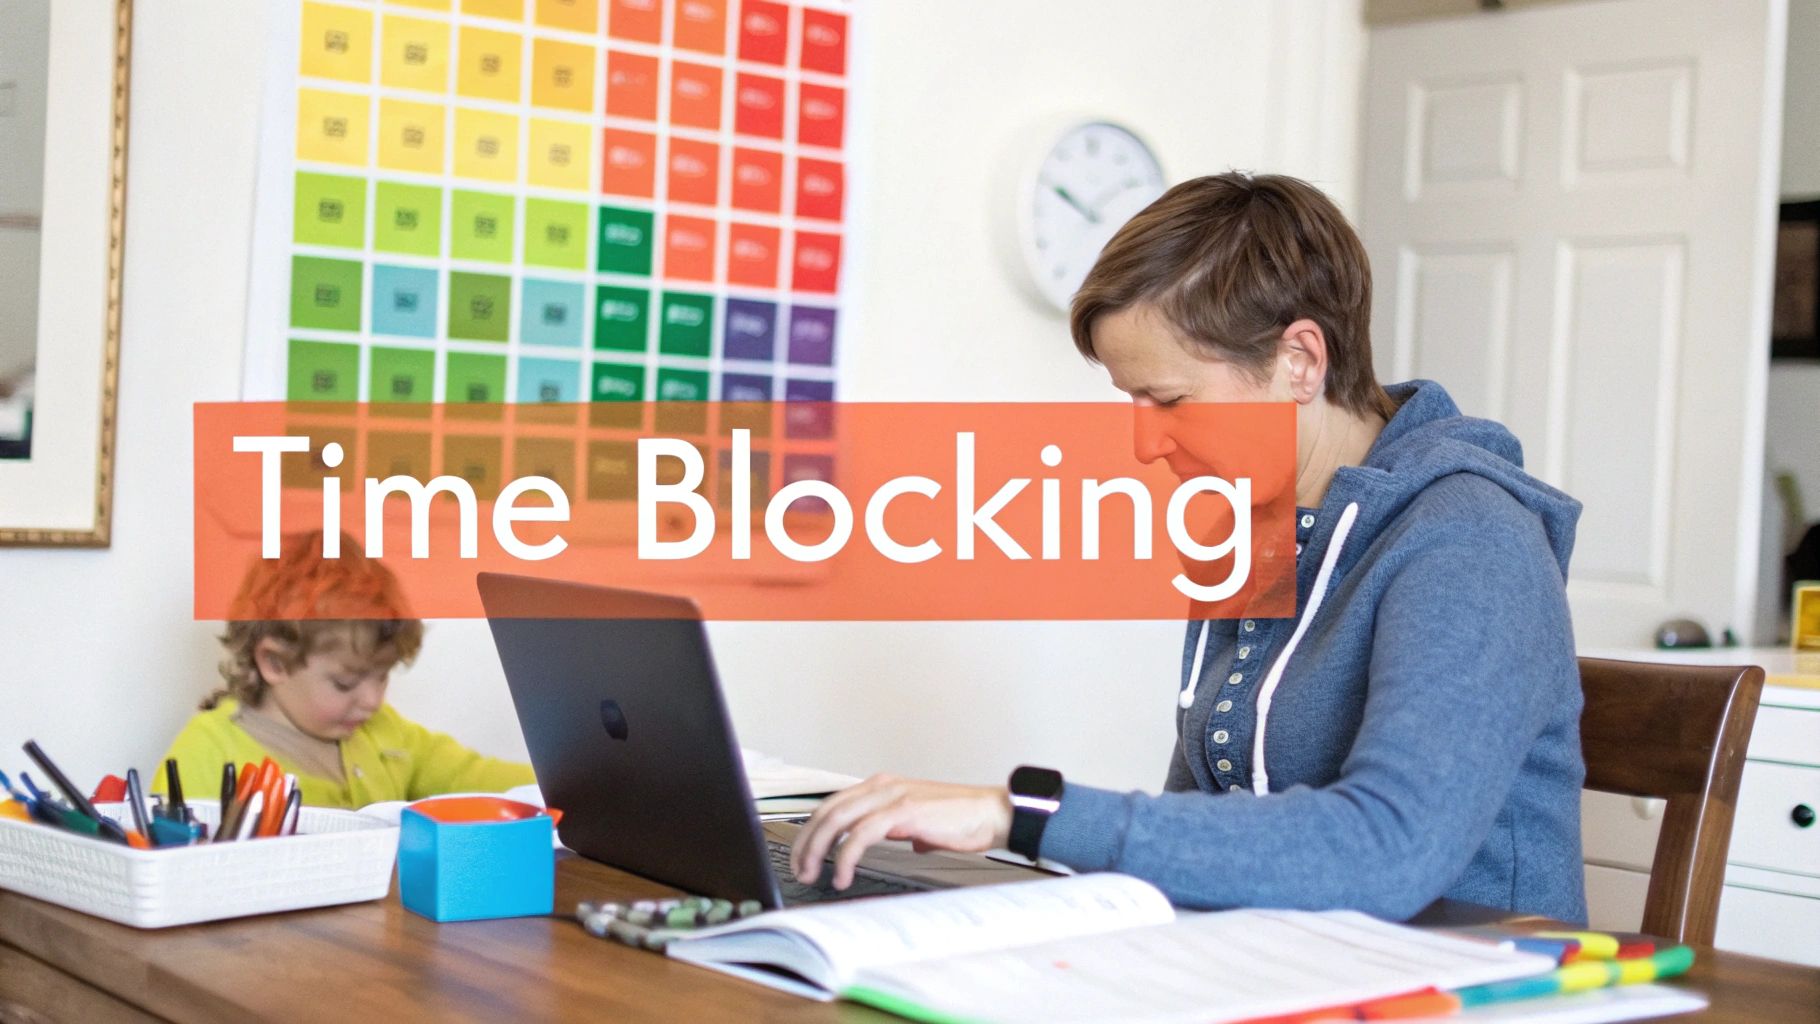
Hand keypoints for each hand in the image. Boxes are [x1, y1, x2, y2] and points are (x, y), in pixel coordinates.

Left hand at [789, 775, 1013, 889]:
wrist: (991, 813)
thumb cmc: (962, 819)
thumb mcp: (920, 821)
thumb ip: (902, 828)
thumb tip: (901, 842)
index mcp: (882, 786)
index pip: (832, 805)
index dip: (810, 831)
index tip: (802, 856)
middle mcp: (881, 786)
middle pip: (826, 811)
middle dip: (805, 843)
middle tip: (799, 869)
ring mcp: (891, 796)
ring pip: (837, 821)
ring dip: (818, 851)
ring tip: (813, 874)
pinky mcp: (903, 812)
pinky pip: (861, 834)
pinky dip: (846, 856)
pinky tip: (843, 875)